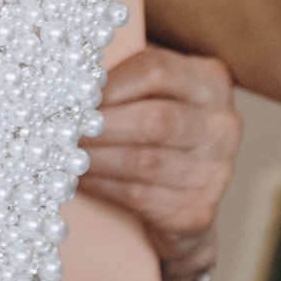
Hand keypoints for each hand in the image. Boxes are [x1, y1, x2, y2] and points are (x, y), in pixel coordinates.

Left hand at [80, 0, 241, 280]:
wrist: (183, 200)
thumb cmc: (154, 132)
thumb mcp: (148, 95)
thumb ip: (120, 80)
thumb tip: (60, 74)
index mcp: (211, 81)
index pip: (157, 70)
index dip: (108, 82)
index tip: (71, 92)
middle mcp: (223, 125)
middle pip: (155, 120)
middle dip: (99, 125)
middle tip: (57, 127)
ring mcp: (216, 171)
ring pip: (144, 162)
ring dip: (93, 158)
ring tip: (58, 153)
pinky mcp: (198, 210)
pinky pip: (140, 196)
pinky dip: (101, 186)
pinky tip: (77, 178)